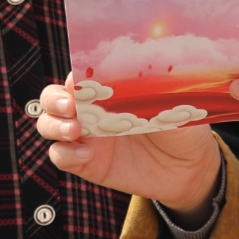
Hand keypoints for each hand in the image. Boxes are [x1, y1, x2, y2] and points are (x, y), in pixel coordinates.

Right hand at [32, 84, 222, 217]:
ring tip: (75, 130)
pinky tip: (86, 154)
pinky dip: (65, 153)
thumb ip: (153, 89)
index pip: (79, 74)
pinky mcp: (86, 163)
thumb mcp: (171, 103)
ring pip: (49, 125)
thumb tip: (140, 70)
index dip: (74, 75)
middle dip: (54, 99)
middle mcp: (92, 109)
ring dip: (54, 125)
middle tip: (70, 105)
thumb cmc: (181, 127)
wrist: (190, 168)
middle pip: (53, 97)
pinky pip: (61, 156)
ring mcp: (86, 136)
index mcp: (109, 88)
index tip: (80, 79)